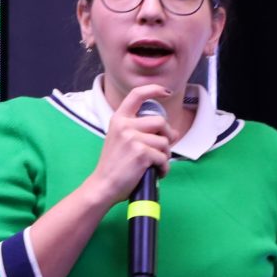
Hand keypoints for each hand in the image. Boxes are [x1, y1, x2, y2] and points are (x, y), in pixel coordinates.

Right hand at [82, 84, 178, 207]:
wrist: (103, 186)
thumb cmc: (114, 166)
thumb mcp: (122, 141)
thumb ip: (143, 132)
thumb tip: (173, 132)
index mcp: (119, 119)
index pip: (137, 95)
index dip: (154, 90)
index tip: (165, 92)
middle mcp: (124, 125)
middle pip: (160, 122)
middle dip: (167, 136)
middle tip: (163, 150)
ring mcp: (132, 138)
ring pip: (164, 142)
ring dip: (165, 156)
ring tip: (155, 165)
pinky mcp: (141, 153)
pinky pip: (163, 158)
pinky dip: (163, 168)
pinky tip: (155, 173)